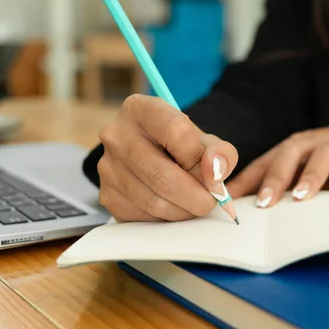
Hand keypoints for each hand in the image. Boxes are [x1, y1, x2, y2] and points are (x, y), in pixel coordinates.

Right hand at [97, 95, 237, 222]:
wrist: (156, 154)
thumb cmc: (182, 146)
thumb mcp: (206, 141)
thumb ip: (220, 153)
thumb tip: (214, 174)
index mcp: (140, 109)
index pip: (176, 132)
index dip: (200, 159)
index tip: (212, 174)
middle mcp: (116, 135)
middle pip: (162, 175)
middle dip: (196, 196)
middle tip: (211, 201)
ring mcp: (107, 167)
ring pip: (154, 202)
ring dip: (184, 211)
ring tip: (195, 203)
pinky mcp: (107, 195)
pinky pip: (143, 217)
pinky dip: (166, 218)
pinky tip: (174, 206)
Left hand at [227, 119, 328, 206]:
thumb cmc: (327, 158)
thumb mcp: (300, 170)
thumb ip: (278, 187)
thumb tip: (246, 213)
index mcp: (289, 151)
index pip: (262, 165)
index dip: (244, 182)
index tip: (225, 202)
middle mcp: (310, 145)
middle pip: (288, 156)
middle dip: (274, 179)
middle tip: (264, 203)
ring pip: (322, 157)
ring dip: (312, 176)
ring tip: (302, 197)